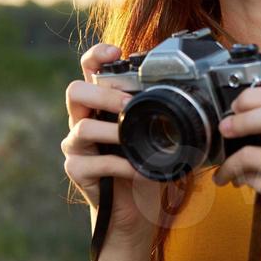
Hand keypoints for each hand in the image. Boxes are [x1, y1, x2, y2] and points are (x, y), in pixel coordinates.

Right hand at [61, 42, 162, 251]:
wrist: (135, 208)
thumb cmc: (144, 163)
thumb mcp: (152, 133)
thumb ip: (156, 111)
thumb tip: (186, 91)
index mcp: (99, 103)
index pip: (88, 69)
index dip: (96, 56)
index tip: (116, 52)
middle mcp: (81, 119)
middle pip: (75, 92)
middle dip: (103, 95)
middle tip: (129, 104)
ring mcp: (75, 145)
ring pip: (82, 128)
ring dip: (112, 133)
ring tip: (132, 140)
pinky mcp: (76, 170)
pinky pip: (94, 163)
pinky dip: (120, 166)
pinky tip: (138, 171)